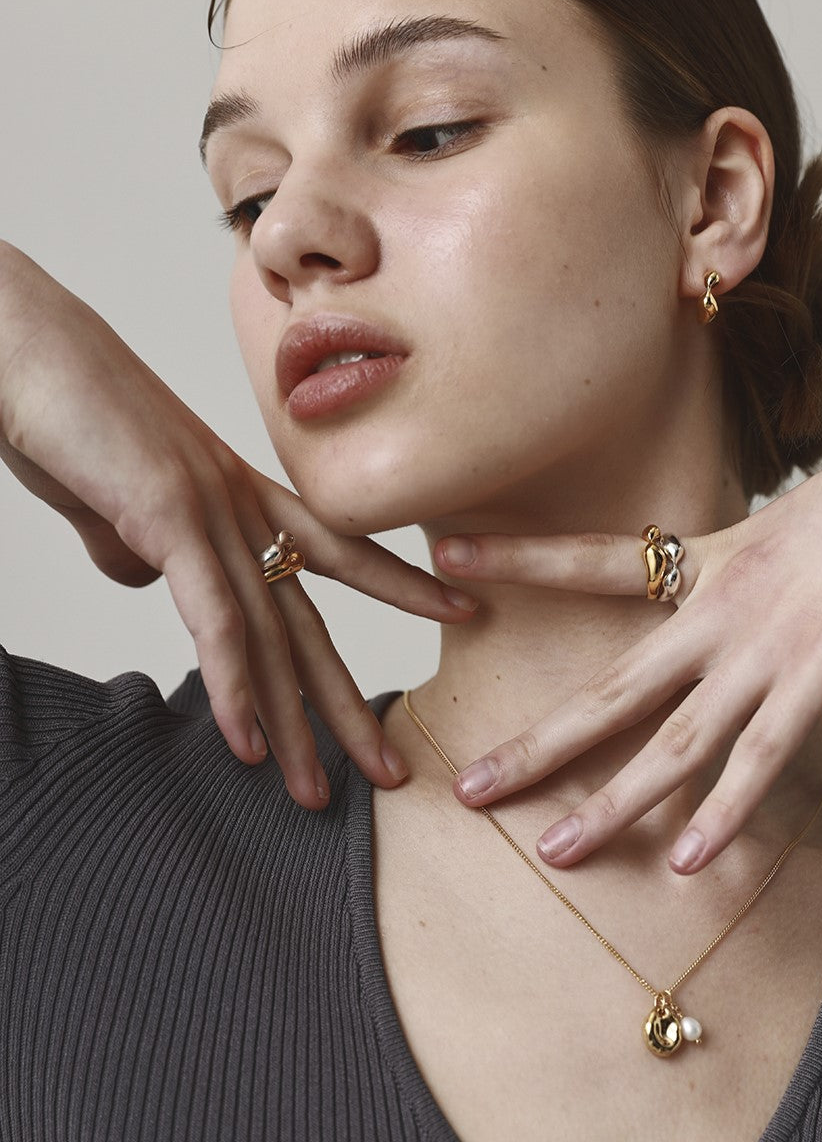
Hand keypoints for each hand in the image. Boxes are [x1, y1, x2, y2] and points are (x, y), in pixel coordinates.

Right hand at [0, 244, 475, 807]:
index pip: (338, 548)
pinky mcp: (166, 516)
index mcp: (234, 493)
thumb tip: (148, 580)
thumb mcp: (111, 497)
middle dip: (350, 704)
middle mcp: (239, 503)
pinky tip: (250, 745)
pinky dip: (232, 686)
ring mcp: (209, 508)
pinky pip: (213, 618)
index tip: (458, 612)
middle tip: (394, 774)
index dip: (402, 582)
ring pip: (271, 634)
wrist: (16, 344)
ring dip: (296, 725)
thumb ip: (140, 544)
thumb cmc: (57, 413)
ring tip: (324, 796)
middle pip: (313, 619)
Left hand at [432, 360, 821, 871]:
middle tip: (469, 789)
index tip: (443, 556)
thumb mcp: (790, 531)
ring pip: (672, 740)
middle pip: (610, 688)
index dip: (517, 558)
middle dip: (538, 745)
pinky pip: (761, 757)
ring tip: (553, 852)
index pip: (592, 560)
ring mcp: (766, 644)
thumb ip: (746, 581)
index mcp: (707, 560)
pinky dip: (725, 813)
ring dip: (612, 804)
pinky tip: (687, 862)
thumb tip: (727, 622)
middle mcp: (719, 606)